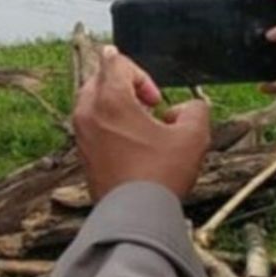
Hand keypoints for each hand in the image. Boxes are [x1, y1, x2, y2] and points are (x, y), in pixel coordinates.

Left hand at [73, 46, 210, 203]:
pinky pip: (91, 122)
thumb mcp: (194, 137)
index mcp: (109, 100)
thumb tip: (184, 109)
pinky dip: (109, 122)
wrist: (133, 215)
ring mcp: (80, 131)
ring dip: (117, 103)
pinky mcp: (81, 150)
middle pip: (100, 78)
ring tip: (142, 125)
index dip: (140, 72)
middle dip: (126, 85)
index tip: (156, 98)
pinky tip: (133, 143)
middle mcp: (87, 112)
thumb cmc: (160, 175)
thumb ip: (195, 110)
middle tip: (150, 108)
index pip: (113, 61)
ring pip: (93, 100)